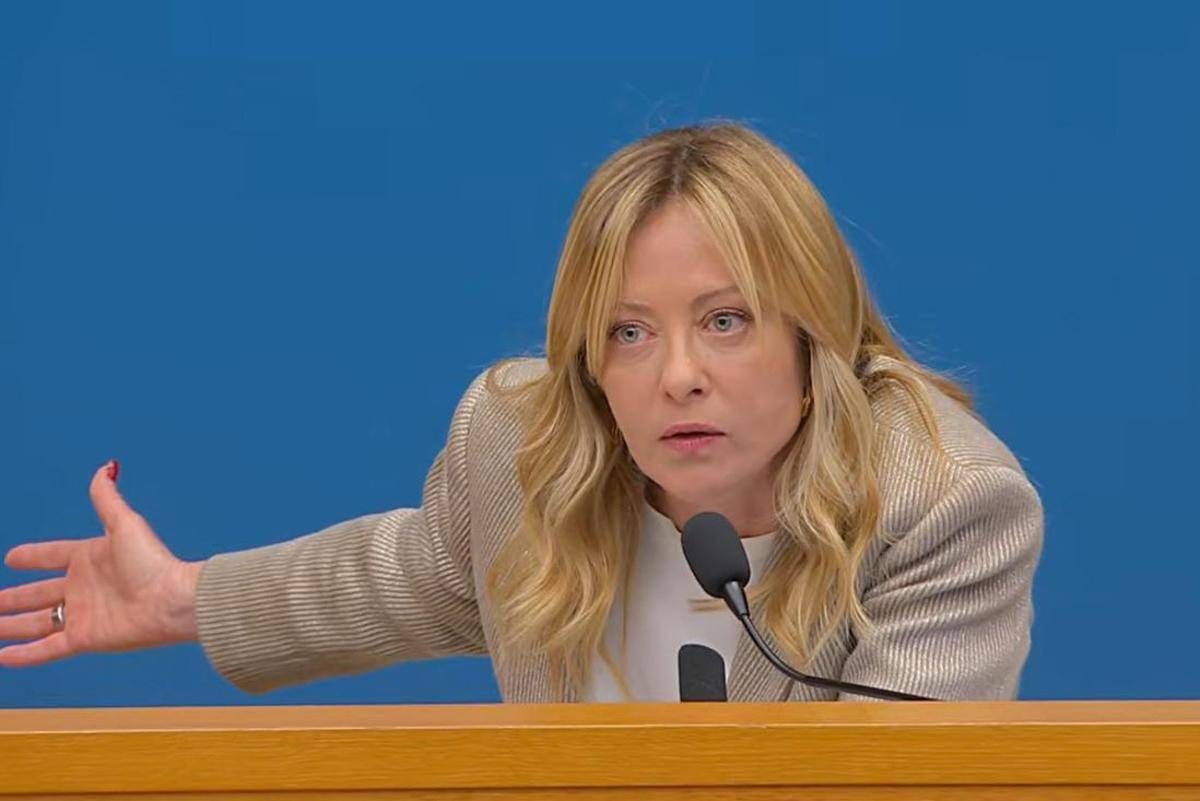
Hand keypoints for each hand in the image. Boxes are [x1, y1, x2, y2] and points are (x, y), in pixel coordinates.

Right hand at [0, 461, 203, 667]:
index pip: (53, 555)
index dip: (33, 557)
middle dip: (14, 598)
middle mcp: (84, 588)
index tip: (11, 558)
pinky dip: (23, 655)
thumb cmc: (152, 562)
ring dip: (11, 626)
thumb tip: (106, 467)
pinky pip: (46, 649)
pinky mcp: (84, 639)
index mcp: (91, 558)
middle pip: (40, 594)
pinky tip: (1, 657)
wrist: (171, 601)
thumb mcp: (125, 525)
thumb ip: (108, 499)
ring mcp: (82, 614)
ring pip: (36, 623)